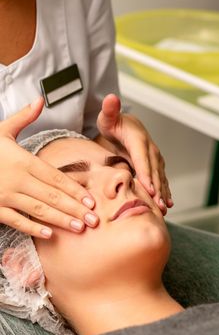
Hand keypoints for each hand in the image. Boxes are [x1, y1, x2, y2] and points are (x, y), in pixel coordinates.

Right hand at [0, 98, 98, 237]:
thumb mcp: (2, 129)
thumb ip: (24, 118)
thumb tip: (40, 100)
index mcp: (23, 160)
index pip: (55, 177)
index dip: (74, 189)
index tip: (90, 200)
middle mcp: (17, 179)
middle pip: (52, 196)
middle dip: (74, 208)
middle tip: (93, 220)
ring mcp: (6, 195)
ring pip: (38, 210)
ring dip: (60, 220)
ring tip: (79, 228)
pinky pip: (16, 220)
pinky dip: (32, 228)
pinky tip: (49, 234)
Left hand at [97, 94, 172, 214]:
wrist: (124, 127)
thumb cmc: (113, 124)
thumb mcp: (107, 118)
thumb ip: (109, 110)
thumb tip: (111, 98)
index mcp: (138, 139)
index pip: (142, 158)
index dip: (146, 173)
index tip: (149, 188)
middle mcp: (150, 149)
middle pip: (154, 171)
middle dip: (156, 189)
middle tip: (157, 206)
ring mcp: (154, 158)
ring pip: (160, 177)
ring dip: (163, 193)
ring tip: (164, 209)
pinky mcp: (154, 165)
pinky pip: (160, 179)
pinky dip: (165, 191)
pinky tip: (168, 204)